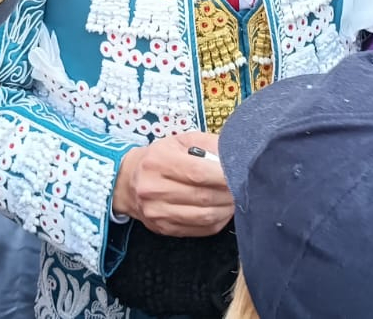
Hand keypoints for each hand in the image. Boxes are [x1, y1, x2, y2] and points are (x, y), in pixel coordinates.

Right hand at [113, 131, 233, 237]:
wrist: (128, 181)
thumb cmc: (160, 157)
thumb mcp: (180, 142)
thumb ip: (208, 145)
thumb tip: (236, 155)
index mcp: (159, 161)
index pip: (198, 173)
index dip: (224, 176)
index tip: (242, 174)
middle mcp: (154, 188)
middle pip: (203, 197)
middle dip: (229, 193)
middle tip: (243, 187)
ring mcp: (157, 212)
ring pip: (204, 216)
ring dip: (226, 209)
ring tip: (235, 199)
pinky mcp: (164, 228)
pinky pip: (200, 230)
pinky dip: (218, 221)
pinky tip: (223, 210)